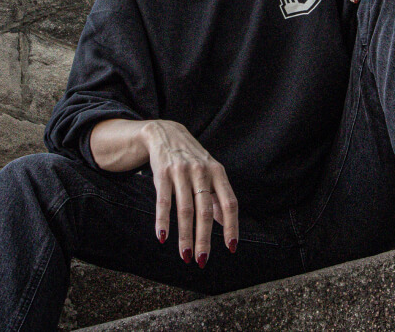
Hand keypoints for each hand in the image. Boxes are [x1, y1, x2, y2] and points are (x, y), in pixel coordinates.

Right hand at [142, 120, 239, 267]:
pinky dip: (163, 221)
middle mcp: (202, 172)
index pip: (230, 203)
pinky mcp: (163, 174)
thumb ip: (217, 196)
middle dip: (204, 238)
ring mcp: (182, 172)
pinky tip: (163, 237)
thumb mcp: (209, 172)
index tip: (231, 248)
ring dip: (185, 236)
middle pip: (205, 211)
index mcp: (218, 173)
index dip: (231, 226)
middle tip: (202, 260)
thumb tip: (225, 222)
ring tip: (185, 255)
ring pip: (185, 210)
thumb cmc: (191, 158)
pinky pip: (164, 202)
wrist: (165, 133)